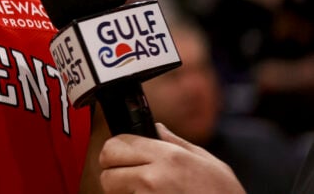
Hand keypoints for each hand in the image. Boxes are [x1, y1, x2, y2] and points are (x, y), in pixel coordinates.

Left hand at [98, 123, 244, 192]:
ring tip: (142, 191)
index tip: (122, 156)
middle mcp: (154, 177)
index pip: (118, 143)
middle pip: (107, 166)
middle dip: (113, 170)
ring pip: (111, 188)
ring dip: (120, 189)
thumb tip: (157, 127)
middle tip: (126, 175)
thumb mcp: (209, 163)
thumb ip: (177, 143)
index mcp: (168, 157)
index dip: (117, 149)